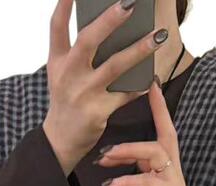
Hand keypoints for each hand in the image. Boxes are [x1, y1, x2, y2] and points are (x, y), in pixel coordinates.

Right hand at [43, 0, 169, 175]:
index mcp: (57, 62)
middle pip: (88, 41)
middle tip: (130, 3)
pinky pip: (125, 95)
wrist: (61, 140)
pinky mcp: (97, 112)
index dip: (64, 6)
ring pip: (114, 67)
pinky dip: (140, 86)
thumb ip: (78, 52)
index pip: (57, 28)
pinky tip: (153, 76)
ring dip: (139, 50)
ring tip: (158, 36)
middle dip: (109, 21)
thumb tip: (110, 28)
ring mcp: (83, 94)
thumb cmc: (67, 100)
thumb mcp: (62, 74)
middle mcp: (68, 75)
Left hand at [96, 78, 186, 185]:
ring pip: (155, 154)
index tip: (151, 84)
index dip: (160, 108)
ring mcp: (175, 183)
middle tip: (105, 147)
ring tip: (106, 159)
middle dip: (135, 135)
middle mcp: (173, 170)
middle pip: (162, 138)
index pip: (165, 130)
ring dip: (128, 153)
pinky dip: (127, 181)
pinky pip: (147, 182)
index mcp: (164, 167)